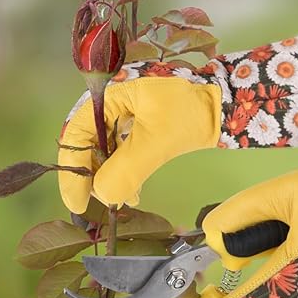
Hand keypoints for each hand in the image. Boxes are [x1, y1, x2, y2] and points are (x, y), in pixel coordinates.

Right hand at [58, 64, 221, 212]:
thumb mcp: (159, 140)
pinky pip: (120, 150)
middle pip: (86, 144)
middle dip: (94, 176)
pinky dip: (124, 171)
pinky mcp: (135, 124)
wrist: (223, 103)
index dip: (73, 171)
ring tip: (124, 200)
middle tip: (104, 204)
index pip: (76, 135)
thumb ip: (129, 168)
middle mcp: (108, 101)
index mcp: (107, 93)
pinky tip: (133, 191)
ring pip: (103, 151)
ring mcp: (121, 113)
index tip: (78, 203)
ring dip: (110, 177)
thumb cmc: (192, 111)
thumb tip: (104, 196)